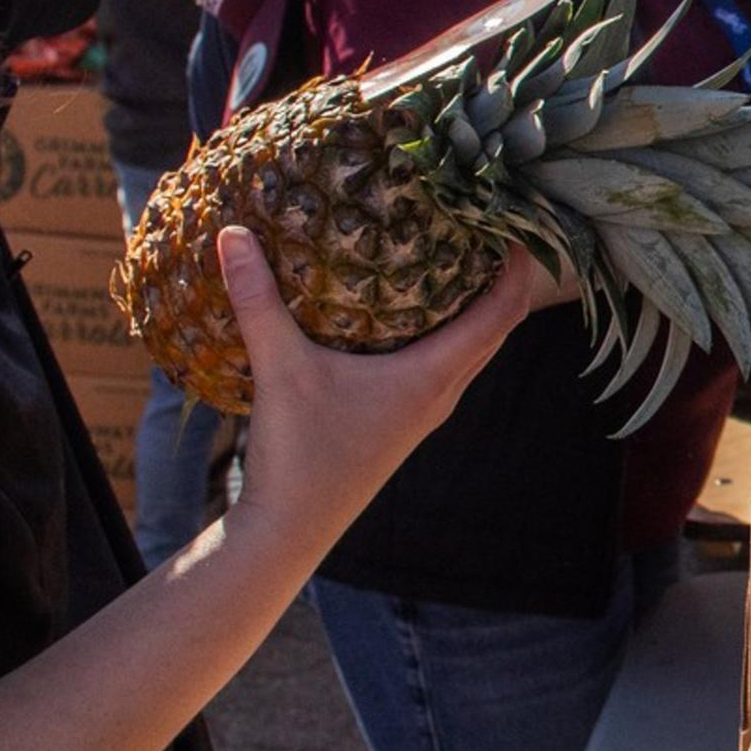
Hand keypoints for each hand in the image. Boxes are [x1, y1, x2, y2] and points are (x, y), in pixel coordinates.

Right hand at [218, 230, 558, 546]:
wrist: (289, 533)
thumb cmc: (298, 456)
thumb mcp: (280, 369)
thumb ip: (259, 301)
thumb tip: (233, 233)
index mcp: (433, 377)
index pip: (502, 312)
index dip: (517, 265)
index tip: (513, 217)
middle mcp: (442, 393)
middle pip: (497, 327)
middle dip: (501, 276)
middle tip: (484, 223)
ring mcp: (425, 412)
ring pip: (472, 348)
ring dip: (475, 304)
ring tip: (456, 254)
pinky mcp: (403, 423)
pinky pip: (444, 365)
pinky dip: (446, 330)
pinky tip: (408, 309)